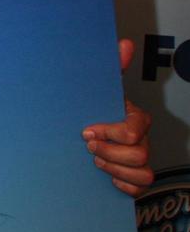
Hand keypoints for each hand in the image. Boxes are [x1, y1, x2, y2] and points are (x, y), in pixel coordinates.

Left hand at [82, 39, 153, 196]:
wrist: (88, 129)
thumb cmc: (96, 107)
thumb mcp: (100, 87)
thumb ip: (113, 66)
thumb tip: (124, 44)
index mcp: (135, 118)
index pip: (135, 129)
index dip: (111, 133)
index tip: (88, 131)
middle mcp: (142, 139)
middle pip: (139, 153)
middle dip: (110, 152)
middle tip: (89, 146)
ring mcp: (139, 158)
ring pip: (143, 172)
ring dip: (114, 168)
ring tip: (95, 159)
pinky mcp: (133, 176)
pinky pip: (139, 188)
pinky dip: (123, 185)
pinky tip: (106, 177)